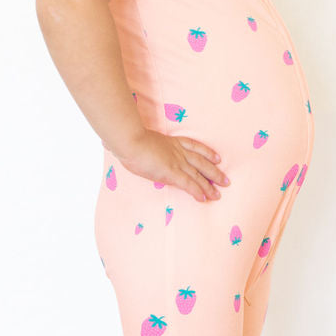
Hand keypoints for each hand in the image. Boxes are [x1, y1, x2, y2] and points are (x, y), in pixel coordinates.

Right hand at [114, 129, 229, 201]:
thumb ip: (131, 142)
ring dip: (209, 184)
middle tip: (226, 180)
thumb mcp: (134, 138)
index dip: (207, 152)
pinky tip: (205, 198)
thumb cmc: (127, 137)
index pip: (194, 146)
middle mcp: (177, 151)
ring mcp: (175, 161)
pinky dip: (198, 191)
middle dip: (214, 171)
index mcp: (170, 141)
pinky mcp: (171, 172)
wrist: (129, 139)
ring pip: (198, 174)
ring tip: (219, 193)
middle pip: (202, 161)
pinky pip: (189, 184)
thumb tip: (109, 143)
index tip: (217, 157)